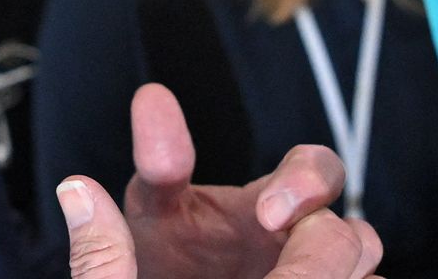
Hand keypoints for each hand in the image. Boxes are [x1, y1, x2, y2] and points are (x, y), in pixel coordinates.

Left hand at [56, 84, 382, 278]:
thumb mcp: (127, 274)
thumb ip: (106, 243)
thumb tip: (76, 188)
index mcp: (240, 216)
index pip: (300, 169)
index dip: (297, 179)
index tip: (266, 210)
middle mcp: (285, 237)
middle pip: (337, 202)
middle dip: (319, 228)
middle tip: (281, 258)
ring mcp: (312, 268)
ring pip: (361, 251)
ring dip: (337, 263)